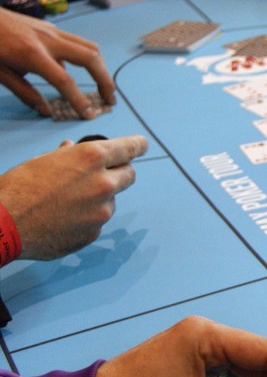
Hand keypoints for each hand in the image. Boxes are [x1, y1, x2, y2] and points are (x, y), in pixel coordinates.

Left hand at [0, 8, 115, 118]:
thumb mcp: (0, 73)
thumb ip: (25, 92)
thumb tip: (45, 110)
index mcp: (33, 54)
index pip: (66, 81)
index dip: (79, 101)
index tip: (88, 115)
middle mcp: (48, 40)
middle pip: (90, 59)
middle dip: (105, 81)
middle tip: (109, 99)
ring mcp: (52, 31)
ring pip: (90, 47)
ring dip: (101, 68)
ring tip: (104, 85)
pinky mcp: (51, 28)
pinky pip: (78, 42)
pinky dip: (87, 58)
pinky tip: (81, 70)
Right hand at [0, 135, 147, 259]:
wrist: (4, 223)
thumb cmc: (19, 187)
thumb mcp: (43, 161)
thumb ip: (67, 156)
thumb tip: (72, 149)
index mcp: (92, 157)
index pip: (129, 148)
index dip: (137, 146)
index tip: (143, 145)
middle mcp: (104, 183)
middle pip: (129, 175)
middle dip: (119, 173)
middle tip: (104, 174)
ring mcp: (102, 210)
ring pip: (110, 200)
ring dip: (98, 199)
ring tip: (65, 202)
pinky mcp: (95, 232)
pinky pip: (96, 221)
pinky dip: (85, 219)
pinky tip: (61, 219)